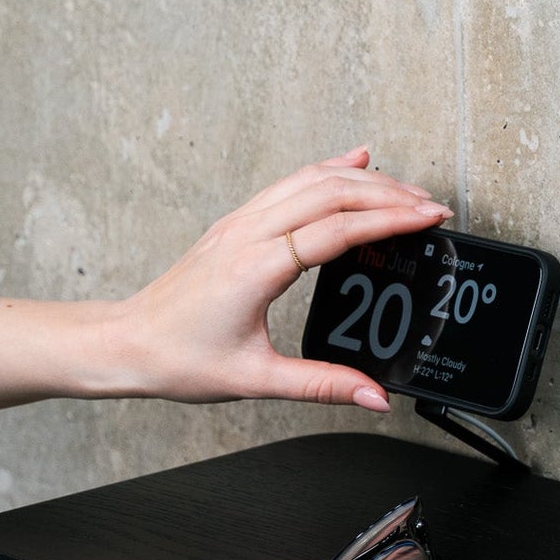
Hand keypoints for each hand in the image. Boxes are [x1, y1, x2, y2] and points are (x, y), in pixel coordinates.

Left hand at [104, 148, 452, 410]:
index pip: (336, 228)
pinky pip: (289, 183)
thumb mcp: (256, 381)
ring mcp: (240, 222)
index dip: (388, 220)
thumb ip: (321, 385)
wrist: (127, 343)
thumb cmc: (178, 358)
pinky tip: (351, 163)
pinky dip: (327, 170)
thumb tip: (373, 395)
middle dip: (389, 194)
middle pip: (330, 192)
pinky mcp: (236, 224)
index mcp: (255, 267)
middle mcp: (247, 233)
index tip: (427, 219)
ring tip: (407, 189)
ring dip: (363, 180)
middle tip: (432, 207)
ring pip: (310, 180)